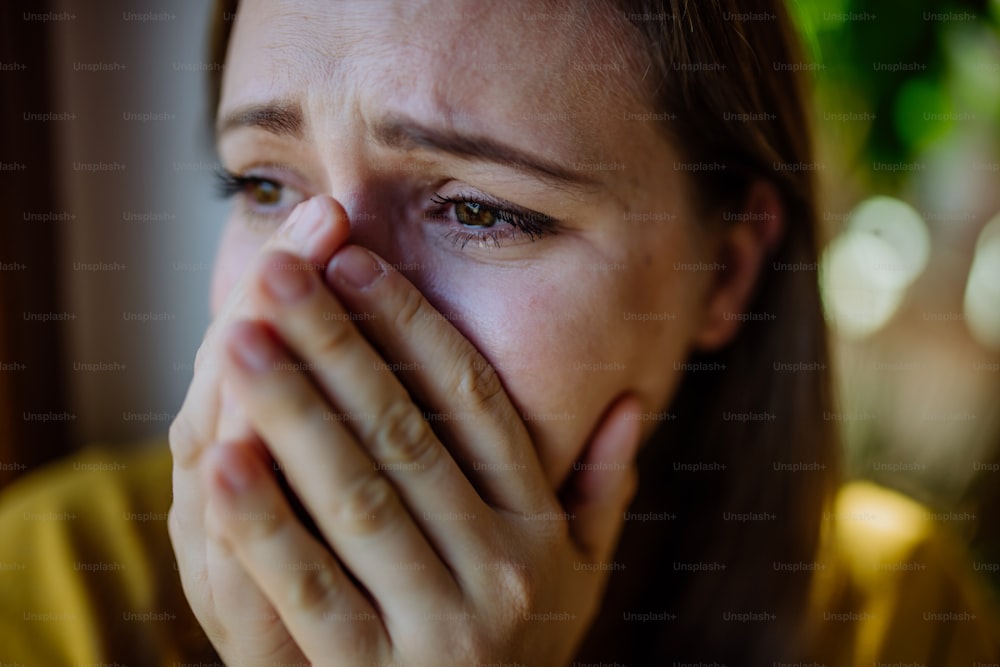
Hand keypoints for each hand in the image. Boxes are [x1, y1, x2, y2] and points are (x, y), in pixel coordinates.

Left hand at [174, 196, 643, 664]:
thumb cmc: (521, 654)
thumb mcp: (581, 580)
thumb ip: (601, 493)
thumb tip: (628, 404)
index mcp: (537, 533)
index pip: (475, 406)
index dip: (414, 329)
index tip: (358, 263)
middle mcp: (496, 572)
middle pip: (405, 437)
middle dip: (336, 346)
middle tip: (281, 268)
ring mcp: (435, 632)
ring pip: (355, 501)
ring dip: (292, 413)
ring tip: (239, 335)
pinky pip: (308, 595)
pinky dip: (264, 526)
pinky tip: (219, 458)